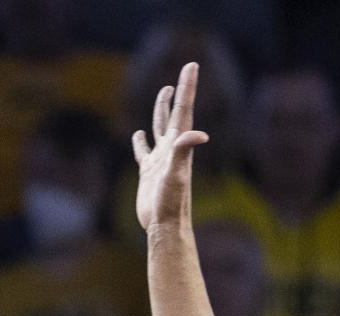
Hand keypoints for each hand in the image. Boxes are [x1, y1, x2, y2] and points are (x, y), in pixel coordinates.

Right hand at [133, 61, 208, 232]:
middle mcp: (171, 150)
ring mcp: (159, 160)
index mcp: (178, 146)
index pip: (183, 110)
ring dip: (161, 111)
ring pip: (159, 128)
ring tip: (164, 93)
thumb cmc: (172, 203)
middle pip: (173, 114)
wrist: (164, 226)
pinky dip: (140, 141)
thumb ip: (184, 151)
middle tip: (182, 74)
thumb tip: (201, 134)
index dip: (187, 87)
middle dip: (177, 94)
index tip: (192, 64)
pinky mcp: (147, 173)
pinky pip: (143, 151)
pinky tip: (138, 135)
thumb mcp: (178, 174)